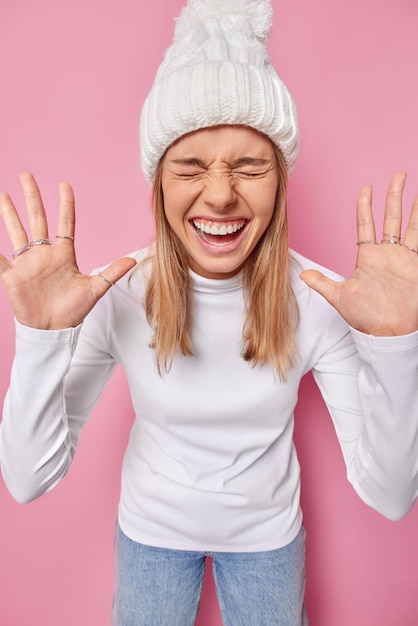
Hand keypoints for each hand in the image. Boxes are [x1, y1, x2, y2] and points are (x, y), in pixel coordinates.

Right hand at [0, 172, 136, 329]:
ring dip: (9, 213)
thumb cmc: (73, 311)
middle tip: (26, 175)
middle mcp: (44, 254)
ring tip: (3, 194)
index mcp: (64, 254)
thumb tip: (133, 261)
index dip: (65, 205)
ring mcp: (27, 263)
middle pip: (37, 218)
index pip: (64, 223)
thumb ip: (111, 273)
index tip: (64, 185)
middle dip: (32, 197)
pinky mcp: (13, 275)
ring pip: (16, 231)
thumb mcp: (94, 290)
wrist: (53, 331)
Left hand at [300, 172, 417, 335]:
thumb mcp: (340, 297)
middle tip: (398, 174)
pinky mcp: (416, 265)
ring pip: (409, 224)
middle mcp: (386, 254)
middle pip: (390, 217)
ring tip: (415, 186)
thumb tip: (301, 274)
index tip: (366, 188)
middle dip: (393, 195)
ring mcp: (403, 258)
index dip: (365, 206)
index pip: (366, 224)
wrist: (389, 332)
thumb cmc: (366, 317)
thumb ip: (322, 284)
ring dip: (413, 206)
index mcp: (367, 257)